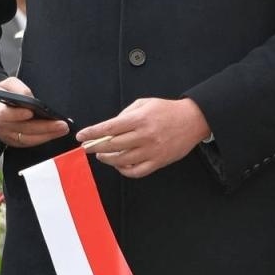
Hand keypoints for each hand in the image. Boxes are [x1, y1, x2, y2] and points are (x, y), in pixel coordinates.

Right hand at [0, 76, 71, 148]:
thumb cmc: (1, 95)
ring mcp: (8, 136)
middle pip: (23, 129)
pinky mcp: (13, 142)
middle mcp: (2, 126)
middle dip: (44, 128)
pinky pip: (29, 143)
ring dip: (47, 135)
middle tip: (61, 124)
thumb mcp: (7, 84)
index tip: (30, 112)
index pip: (6, 115)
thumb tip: (31, 97)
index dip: (18, 114)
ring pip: (28, 139)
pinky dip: (43, 139)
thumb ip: (18, 89)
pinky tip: (55, 134)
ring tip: (62, 129)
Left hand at [78, 97, 209, 178]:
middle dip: (95, 147)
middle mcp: (145, 136)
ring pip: (122, 160)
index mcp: (140, 119)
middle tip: (87, 147)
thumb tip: (109, 127)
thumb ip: (125, 114)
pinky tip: (119, 165)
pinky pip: (137, 171)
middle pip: (112, 145)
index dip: (92, 133)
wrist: (192, 120)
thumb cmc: (167, 110)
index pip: (110, 127)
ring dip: (107, 159)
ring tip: (101, 155)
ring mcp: (152, 151)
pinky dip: (124, 170)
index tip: (81, 136)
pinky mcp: (158, 162)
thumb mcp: (144, 103)